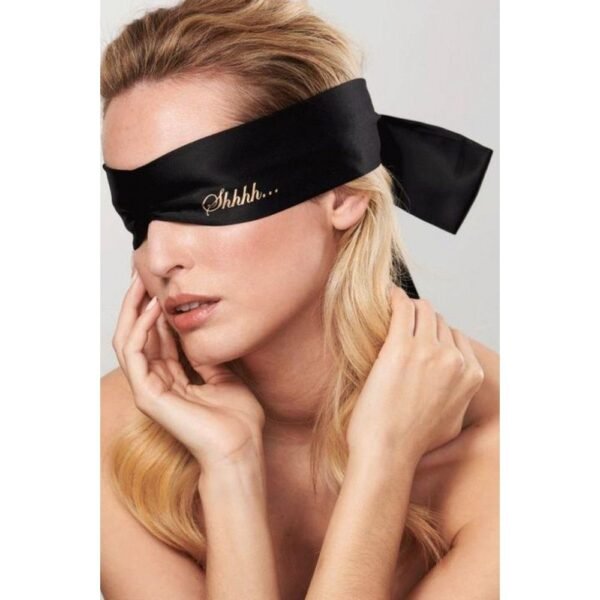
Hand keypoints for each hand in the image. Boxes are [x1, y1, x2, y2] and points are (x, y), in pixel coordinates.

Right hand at [111, 269, 265, 471]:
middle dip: (140, 304)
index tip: (164, 284)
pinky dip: (141, 328)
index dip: (157, 311)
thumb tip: (198, 330)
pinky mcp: (147, 394)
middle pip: (138, 335)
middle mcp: (156, 382)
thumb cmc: (237, 419)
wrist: (240, 447)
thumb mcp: (224, 374)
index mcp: (173, 379)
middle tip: (143, 275)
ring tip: (143, 284)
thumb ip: (205, 355)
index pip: (157, 338)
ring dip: (133, 310)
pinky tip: (154, 308)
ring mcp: (148, 389)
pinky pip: (135, 353)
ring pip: (129, 340)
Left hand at [346, 285, 484, 464]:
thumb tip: (454, 385)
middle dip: (422, 321)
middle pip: (439, 322)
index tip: (420, 334)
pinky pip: (402, 308)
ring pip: (423, 310)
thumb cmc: (413, 441)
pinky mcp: (401, 347)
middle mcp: (454, 359)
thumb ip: (459, 396)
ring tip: (393, 308)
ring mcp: (429, 351)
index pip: (456, 337)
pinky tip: (386, 296)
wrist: (387, 451)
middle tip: (403, 321)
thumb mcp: (453, 420)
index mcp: (471, 375)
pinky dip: (395, 298)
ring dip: (409, 307)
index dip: (436, 335)